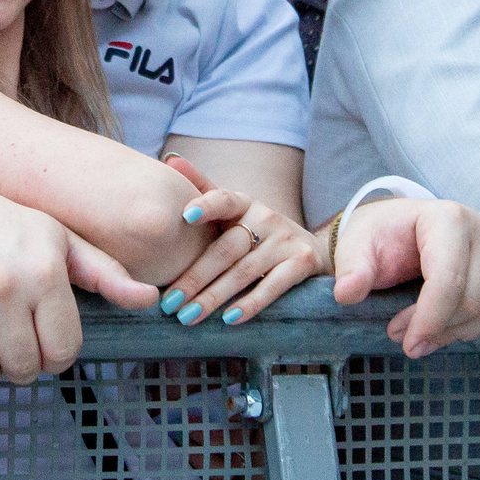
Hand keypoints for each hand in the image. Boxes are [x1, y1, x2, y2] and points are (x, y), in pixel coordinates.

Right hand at [0, 175, 155, 388]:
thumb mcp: (55, 237)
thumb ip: (103, 272)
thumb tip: (151, 300)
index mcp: (44, 269)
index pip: (64, 350)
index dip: (55, 357)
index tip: (43, 344)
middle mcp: (6, 285)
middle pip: (24, 368)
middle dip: (21, 367)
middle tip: (12, 346)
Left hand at [154, 157, 324, 327]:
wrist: (309, 248)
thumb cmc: (256, 231)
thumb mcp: (233, 210)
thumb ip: (204, 189)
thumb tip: (171, 160)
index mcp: (245, 202)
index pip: (224, 198)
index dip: (206, 204)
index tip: (184, 215)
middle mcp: (266, 217)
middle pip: (226, 248)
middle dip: (195, 277)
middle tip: (169, 302)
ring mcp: (285, 240)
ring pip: (244, 271)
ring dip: (214, 297)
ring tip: (188, 316)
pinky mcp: (302, 263)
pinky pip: (273, 286)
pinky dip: (251, 303)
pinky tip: (229, 319)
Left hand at [331, 198, 479, 357]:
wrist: (402, 227)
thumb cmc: (381, 237)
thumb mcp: (356, 247)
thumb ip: (351, 269)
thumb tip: (347, 293)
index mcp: (446, 217)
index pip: (448, 281)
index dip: (429, 321)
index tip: (408, 345)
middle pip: (472, 300)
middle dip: (438, 328)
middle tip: (405, 337)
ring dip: (458, 332)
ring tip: (425, 331)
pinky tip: (454, 328)